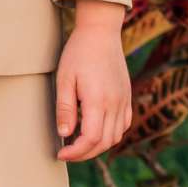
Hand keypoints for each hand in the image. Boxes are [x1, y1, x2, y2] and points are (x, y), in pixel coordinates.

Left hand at [55, 7, 131, 160]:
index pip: (91, 139)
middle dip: (85, 154)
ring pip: (116, 136)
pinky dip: (111, 135)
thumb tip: (64, 135)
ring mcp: (123, 100)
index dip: (76, 152)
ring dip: (98, 146)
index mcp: (98, 100)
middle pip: (104, 142)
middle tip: (67, 154)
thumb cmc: (78, 53)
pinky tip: (97, 132)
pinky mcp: (126, 96)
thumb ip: (65, 108)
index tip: (61, 154)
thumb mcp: (64, 79)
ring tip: (79, 145)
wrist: (101, 32)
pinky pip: (123, 124)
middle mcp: (115, 103)